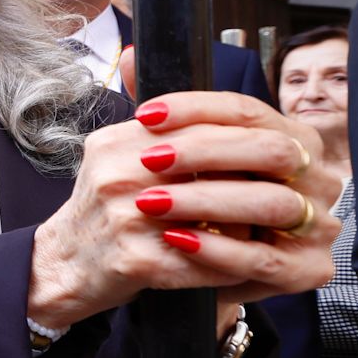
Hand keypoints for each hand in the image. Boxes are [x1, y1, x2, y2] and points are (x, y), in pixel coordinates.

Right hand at [29, 90, 339, 328]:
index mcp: (115, 142)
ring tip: (279, 224)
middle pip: (214, 158)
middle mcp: (116, 173)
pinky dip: (232, 262)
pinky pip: (203, 260)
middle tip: (294, 184)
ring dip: (254, 219)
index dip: (246, 134)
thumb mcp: (116, 157)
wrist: (62, 266)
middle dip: (263, 171)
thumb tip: (195, 92)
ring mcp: (124, 217)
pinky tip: (251, 261)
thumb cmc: (102, 213)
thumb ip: (156, 127)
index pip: (197, 120)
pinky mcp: (134, 261)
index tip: (278, 149)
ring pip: (216, 210)